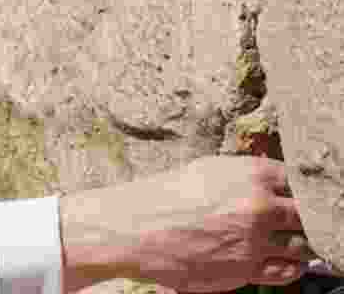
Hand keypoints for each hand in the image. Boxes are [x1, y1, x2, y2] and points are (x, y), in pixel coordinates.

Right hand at [60, 156, 313, 292]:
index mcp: (252, 174)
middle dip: (305, 220)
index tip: (297, 198)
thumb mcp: (207, 170)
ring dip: (300, 245)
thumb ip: (247, 176)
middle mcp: (260, 206)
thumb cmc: (165, 196)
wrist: (134, 228)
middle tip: (295, 222)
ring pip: (304, 246)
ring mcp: (255, 240)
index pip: (301, 182)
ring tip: (287, 242)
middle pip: (309, 215)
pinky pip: (288, 271)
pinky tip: (280, 259)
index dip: (301, 192)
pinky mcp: (247, 269)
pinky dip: (290, 266)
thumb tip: (277, 182)